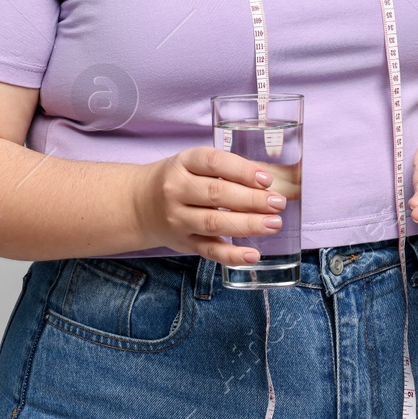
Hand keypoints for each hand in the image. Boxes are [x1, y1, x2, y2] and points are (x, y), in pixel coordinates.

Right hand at [133, 146, 293, 266]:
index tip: (267, 180)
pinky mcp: (183, 242)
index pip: (214, 162)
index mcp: (184, 162)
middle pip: (217, 195)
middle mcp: (177, 189)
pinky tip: (252, 255)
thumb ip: (227, 169)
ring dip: (247, 225)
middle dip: (252, 200)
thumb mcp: (194, 164)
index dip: (242, 170)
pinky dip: (231, 256)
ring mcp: (178, 218)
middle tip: (278, 203)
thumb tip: (270, 179)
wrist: (139, 204)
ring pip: (214, 223)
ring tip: (273, 223)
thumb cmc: (178, 179)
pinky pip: (208, 251)